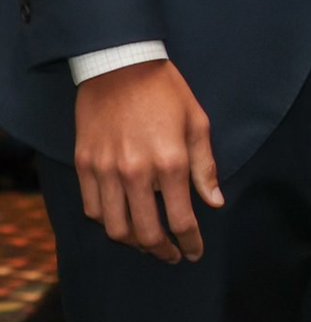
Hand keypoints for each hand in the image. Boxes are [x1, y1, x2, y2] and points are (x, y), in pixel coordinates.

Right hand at [73, 59, 221, 262]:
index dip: (191, 243)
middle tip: (172, 256)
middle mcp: (136, 173)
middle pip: (146, 232)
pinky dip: (108, 222)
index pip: (182, 220)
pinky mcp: (85, 165)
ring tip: (147, 244)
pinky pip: (93, 208)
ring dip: (133, 242)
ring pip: (115, 227)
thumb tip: (215, 202)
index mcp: (171, 163)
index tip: (195, 252)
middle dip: (162, 251)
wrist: (120, 66)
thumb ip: (206, 167)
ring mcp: (106, 171)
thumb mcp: (198, 124)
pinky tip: (122, 221)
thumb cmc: (167, 93)